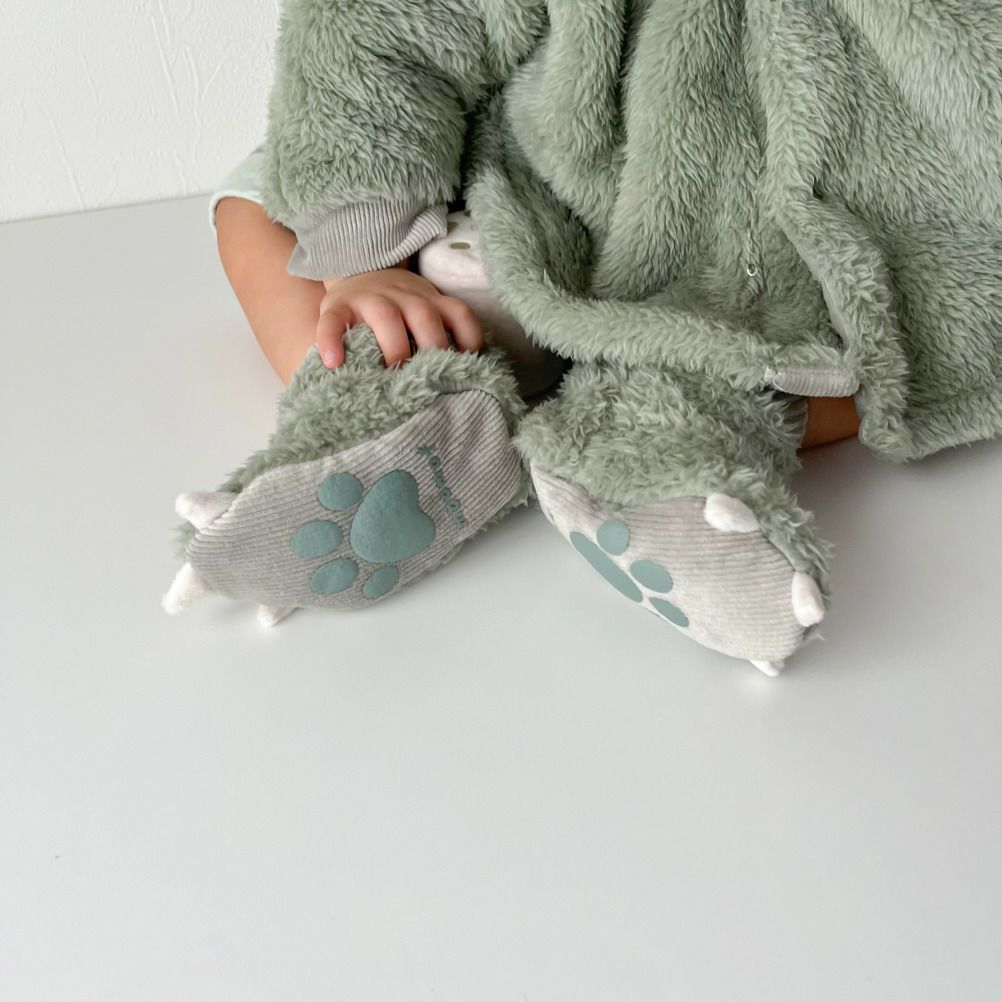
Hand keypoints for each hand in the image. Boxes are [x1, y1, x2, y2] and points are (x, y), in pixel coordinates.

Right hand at [316, 262, 484, 368]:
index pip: (459, 314)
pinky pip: (332, 322)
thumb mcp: (425, 309)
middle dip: (432, 346)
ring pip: (386, 317)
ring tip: (391, 375)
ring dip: (394, 346)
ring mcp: (370, 299)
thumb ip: (441, 333)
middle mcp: (405, 297)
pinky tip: (334, 363)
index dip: (468, 338)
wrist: (360, 271)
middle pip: (424, 316)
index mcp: (430, 301)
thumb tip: (466, 378)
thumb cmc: (399, 306)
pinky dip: (331, 340)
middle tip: (430, 380)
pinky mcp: (338, 306)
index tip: (470, 365)